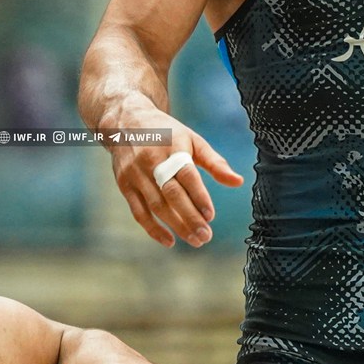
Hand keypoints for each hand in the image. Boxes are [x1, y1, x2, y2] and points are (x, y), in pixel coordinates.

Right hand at [110, 114, 243, 247]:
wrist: (127, 122)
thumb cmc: (168, 133)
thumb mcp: (193, 140)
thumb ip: (215, 163)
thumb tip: (238, 182)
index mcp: (173, 147)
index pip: (186, 174)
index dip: (198, 196)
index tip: (210, 215)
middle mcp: (152, 160)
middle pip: (171, 193)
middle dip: (189, 217)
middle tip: (205, 236)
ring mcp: (136, 174)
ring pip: (156, 205)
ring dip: (176, 226)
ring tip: (195, 240)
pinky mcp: (124, 185)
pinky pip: (138, 212)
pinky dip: (153, 229)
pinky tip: (169, 241)